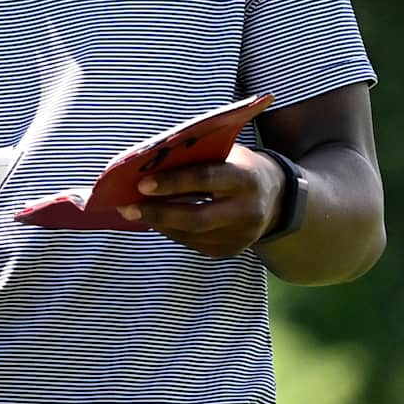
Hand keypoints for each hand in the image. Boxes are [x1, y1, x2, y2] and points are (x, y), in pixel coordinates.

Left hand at [126, 146, 284, 256]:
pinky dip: (172, 231)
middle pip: (196, 217)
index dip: (172, 182)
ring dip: (159, 223)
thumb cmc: (238, 166)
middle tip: (128, 208)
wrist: (275, 197)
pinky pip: (194, 243)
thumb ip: (196, 157)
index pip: (206, 179)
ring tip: (133, 212)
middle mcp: (247, 211)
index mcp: (246, 179)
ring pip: (191, 234)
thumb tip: (149, 164)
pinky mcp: (231, 250)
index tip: (142, 184)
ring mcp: (240, 236)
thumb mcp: (226, 153)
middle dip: (159, 213)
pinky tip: (156, 221)